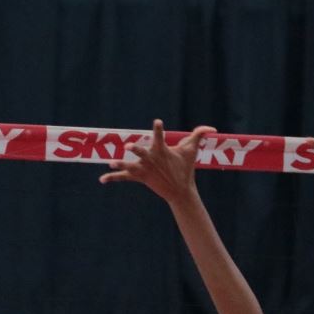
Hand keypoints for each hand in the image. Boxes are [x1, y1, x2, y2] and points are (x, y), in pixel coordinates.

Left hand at [99, 120, 215, 203]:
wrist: (180, 190)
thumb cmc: (185, 167)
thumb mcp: (192, 150)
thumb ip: (199, 135)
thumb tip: (212, 128)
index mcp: (162, 150)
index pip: (160, 136)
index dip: (158, 129)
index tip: (157, 122)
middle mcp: (151, 159)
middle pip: (143, 152)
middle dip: (136, 149)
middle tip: (130, 146)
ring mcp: (144, 169)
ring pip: (130, 166)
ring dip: (120, 165)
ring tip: (110, 163)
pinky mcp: (140, 177)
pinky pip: (124, 177)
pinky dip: (113, 178)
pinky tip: (102, 180)